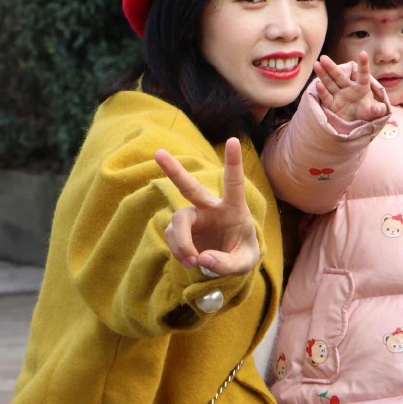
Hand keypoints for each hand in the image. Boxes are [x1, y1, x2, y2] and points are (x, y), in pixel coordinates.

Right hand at [154, 137, 259, 276]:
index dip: (233, 162)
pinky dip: (179, 251)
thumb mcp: (244, 262)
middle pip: (190, 187)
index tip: (233, 140)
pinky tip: (189, 261)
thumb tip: (202, 259)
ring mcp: (193, 217)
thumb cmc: (241, 254)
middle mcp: (210, 208)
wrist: (228, 263)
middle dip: (174, 170)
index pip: (233, 184)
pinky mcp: (181, 229)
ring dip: (182, 244)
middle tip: (158, 153)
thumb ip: (227, 263)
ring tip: (192, 262)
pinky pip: (172, 236)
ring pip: (178, 221)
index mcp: (233, 209)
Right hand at [313, 52, 388, 122]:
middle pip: (339, 76)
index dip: (364, 64)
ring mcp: (339, 95)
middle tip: (323, 57)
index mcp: (362, 87)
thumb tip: (380, 109)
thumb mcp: (374, 111)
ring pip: (330, 83)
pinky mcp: (333, 104)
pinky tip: (318, 84)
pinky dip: (322, 91)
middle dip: (332, 67)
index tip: (363, 53)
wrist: (356, 120)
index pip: (363, 75)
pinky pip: (327, 97)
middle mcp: (349, 88)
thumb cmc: (367, 112)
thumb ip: (378, 109)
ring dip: (323, 74)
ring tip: (316, 64)